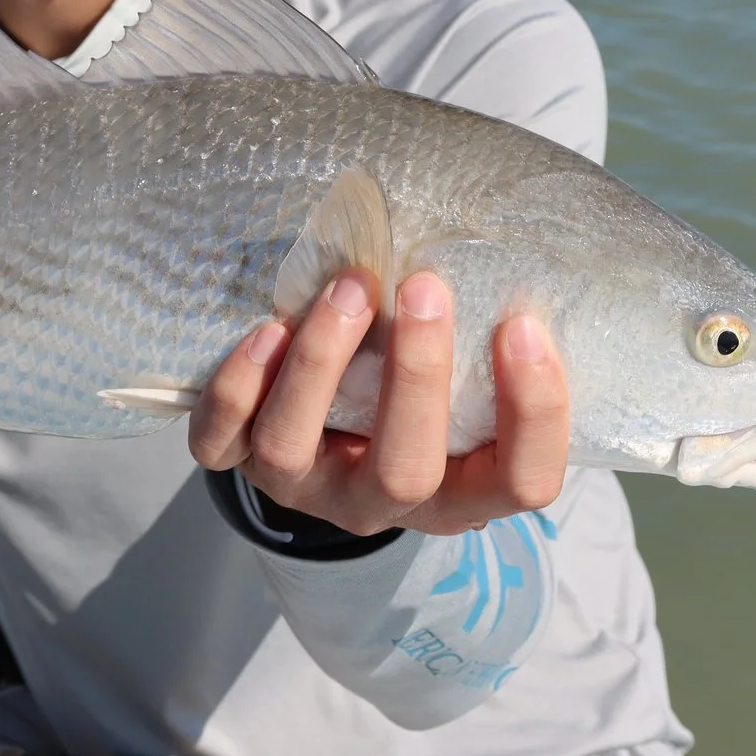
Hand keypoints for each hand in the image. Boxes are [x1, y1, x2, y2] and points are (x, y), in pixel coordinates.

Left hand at [188, 268, 570, 537]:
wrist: (320, 433)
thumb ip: (477, 348)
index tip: (523, 326)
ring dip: (320, 361)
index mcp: (459, 492)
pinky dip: (238, 386)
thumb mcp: (459, 387)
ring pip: (295, 449)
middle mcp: (380, 503)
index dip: (534, 416)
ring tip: (349, 289)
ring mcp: (304, 488)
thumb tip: (499, 251)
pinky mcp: (241, 465)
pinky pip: (221, 442)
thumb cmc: (409, 391)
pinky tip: (267, 329)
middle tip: (426, 287)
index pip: (521, 483)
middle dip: (417, 376)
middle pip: (406, 473)